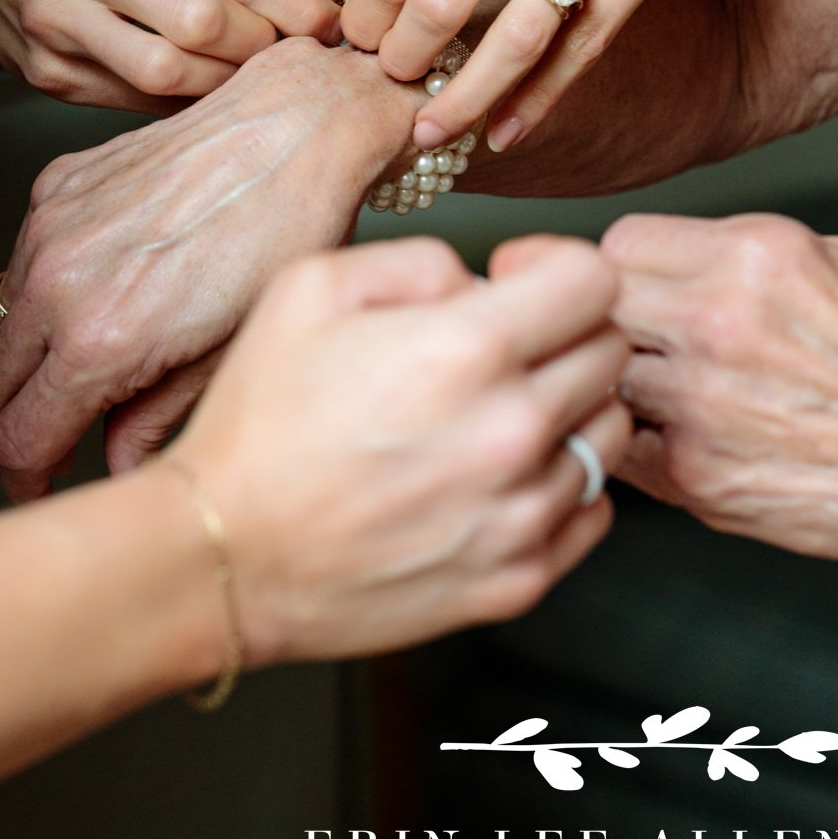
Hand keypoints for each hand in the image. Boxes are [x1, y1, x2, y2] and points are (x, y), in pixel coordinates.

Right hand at [0, 0, 341, 113]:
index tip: (326, 25)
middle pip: (203, 25)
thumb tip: (299, 1)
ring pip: (168, 72)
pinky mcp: (49, 71)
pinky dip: (177, 100)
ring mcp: (60, 20)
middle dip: (258, 46)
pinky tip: (196, 89)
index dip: (289, 6)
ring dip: (222, 82)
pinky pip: (133, 99)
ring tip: (241, 73)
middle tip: (283, 53)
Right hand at [0, 38, 419, 499]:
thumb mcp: (234, 355)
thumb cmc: (286, 232)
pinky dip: (45, 290)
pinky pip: (19, 261)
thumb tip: (124, 469)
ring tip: (89, 360)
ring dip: (26, 357)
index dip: (27, 480)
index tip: (42, 484)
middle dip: (13, 426)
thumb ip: (158, 423)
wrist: (294, 129)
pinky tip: (104, 286)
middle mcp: (57, 284)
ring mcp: (47, 230)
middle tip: (57, 436)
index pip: (19, 441)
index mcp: (102, 340)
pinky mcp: (52, 188)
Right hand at [168, 235, 629, 670]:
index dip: (554, 268)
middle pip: (611, 352)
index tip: (516, 282)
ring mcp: (523, 512)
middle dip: (563, 334)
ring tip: (490, 419)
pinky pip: (590, 510)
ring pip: (608, 433)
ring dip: (565, 412)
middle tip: (497, 351)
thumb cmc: (255, 424)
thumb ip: (414, 260)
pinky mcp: (520, 578)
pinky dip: (556, 487)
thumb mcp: (305, 290)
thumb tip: (478, 281)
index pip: (594, 282)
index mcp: (465, 348)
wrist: (226, 554)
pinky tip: (491, 479)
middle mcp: (511, 429)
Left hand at [340, 0, 759, 154]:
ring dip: (467, 95)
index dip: (368, 19)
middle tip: (388, 89)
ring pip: (518, 34)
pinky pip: (587, 41)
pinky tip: (508, 126)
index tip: (357, 45)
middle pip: (443, 2)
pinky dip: (541, 95)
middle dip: (405, 61)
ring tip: (434, 130)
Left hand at [603, 213, 837, 590]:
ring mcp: (701, 405)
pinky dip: (643, 448)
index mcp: (757, 257)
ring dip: (628, 387)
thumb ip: (781, 245)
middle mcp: (718, 323)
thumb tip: (718, 248)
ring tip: (676, 396)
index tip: (646, 289)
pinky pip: (625, 452)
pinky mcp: (700, 478)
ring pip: (602, 380)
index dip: (630, 269)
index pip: (622, 244)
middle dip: (614, 323)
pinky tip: (690, 444)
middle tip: (646, 344)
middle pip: (594, 308)